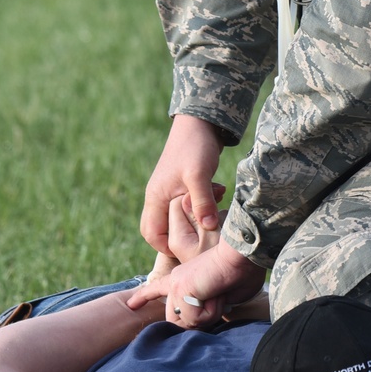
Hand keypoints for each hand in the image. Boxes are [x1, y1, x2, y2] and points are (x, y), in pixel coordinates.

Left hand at [126, 240, 265, 328]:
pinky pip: (197, 318)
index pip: (158, 289)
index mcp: (184, 277)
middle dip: (200, 318)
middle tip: (218, 296)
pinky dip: (212, 311)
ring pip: (189, 322)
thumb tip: (202, 319)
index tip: (131, 304)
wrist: (242, 254)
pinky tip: (217, 292)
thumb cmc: (242, 270)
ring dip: (209, 314)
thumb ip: (211, 307)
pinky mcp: (180, 290)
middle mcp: (175, 279)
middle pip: (178, 320)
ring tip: (219, 292)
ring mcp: (176, 285)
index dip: (145, 297)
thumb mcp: (225, 295)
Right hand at [140, 115, 224, 253]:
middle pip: (162, 228)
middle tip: (204, 233)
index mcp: (156, 197)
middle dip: (183, 234)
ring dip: (197, 216)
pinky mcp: (184, 185)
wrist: (201, 122)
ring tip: (215, 207)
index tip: (191, 249)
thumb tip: (207, 228)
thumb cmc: (196, 146)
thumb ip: (202, 201)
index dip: (167, 247)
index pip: (151, 234)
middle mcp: (159, 196)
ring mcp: (170, 190)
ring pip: (178, 216)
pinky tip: (219, 194)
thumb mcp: (199, 175)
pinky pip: (189, 205)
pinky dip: (203, 204)